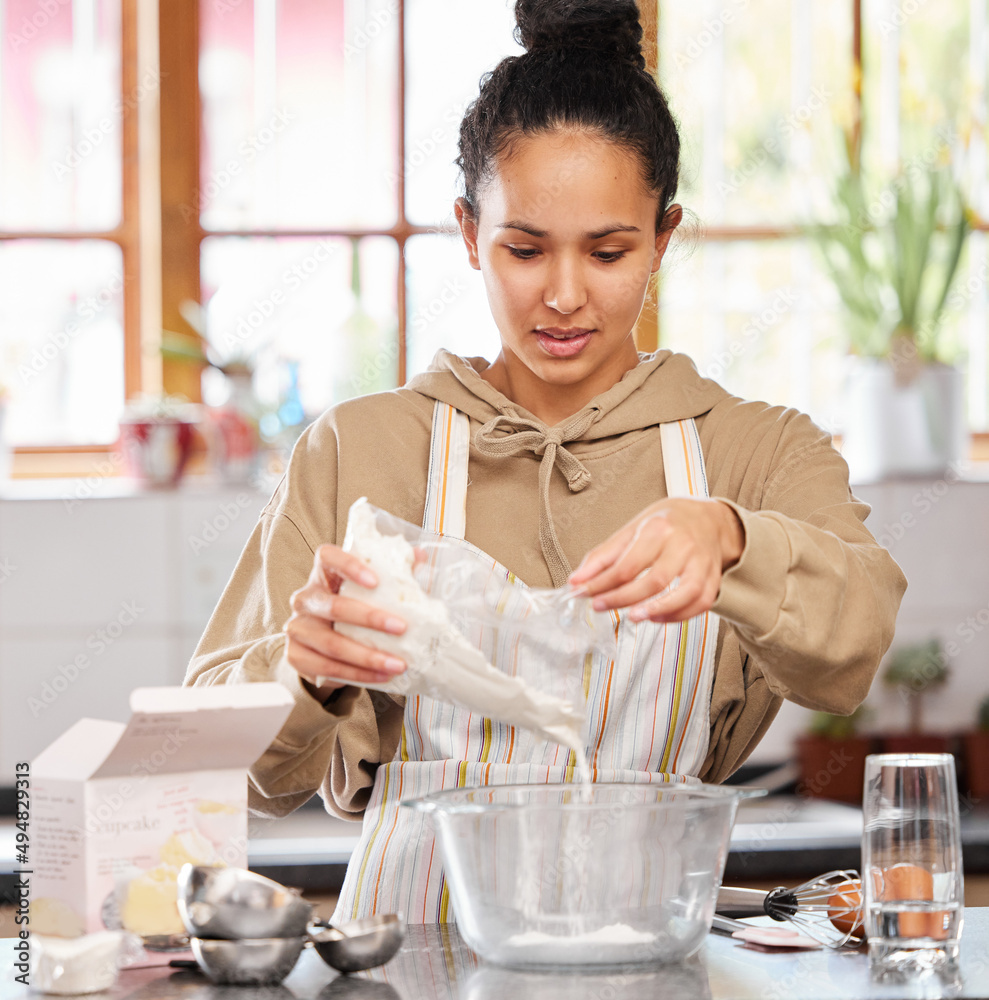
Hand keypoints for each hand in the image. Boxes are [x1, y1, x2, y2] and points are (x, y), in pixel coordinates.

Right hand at [284, 544, 407, 696]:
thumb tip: (421, 555)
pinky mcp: (296, 655)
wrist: (321, 644)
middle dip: (370, 619)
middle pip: (333, 606)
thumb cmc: (352, 608)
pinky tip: (381, 675)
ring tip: (398, 663)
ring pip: (332, 644)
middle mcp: (305, 598)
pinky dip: (358, 674)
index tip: (376, 581)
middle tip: (401, 628)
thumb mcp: (369, 590)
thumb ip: (392, 571)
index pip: (327, 557)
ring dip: (368, 656)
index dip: (349, 566)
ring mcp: (297, 628)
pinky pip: (328, 668)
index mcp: (322, 575)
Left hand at [568, 499, 743, 622]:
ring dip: (658, 609)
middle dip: (623, 598)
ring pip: (685, 592)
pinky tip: (657, 618)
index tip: (582, 593)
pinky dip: (679, 615)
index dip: (602, 583)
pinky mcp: (713, 578)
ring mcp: (702, 562)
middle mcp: (683, 545)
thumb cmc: (666, 524)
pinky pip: (701, 602)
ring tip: (632, 617)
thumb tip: (576, 580)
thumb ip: (603, 556)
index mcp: (659, 529)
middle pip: (654, 580)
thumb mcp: (631, 530)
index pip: (627, 564)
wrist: (708, 518)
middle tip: (600, 606)